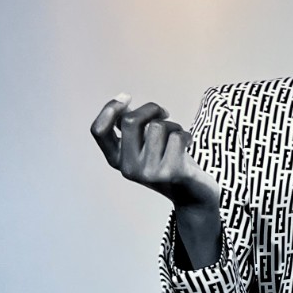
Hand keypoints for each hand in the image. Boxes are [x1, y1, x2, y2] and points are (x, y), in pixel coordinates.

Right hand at [90, 93, 219, 208]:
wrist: (193, 196)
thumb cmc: (169, 163)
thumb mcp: (145, 147)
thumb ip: (131, 128)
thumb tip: (121, 102)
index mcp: (117, 160)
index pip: (99, 130)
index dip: (110, 108)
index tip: (126, 97)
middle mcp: (128, 168)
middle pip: (131, 121)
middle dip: (151, 109)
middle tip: (164, 113)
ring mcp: (149, 172)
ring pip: (158, 127)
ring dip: (173, 125)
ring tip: (177, 138)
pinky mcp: (170, 172)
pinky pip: (177, 136)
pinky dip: (186, 135)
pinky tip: (187, 145)